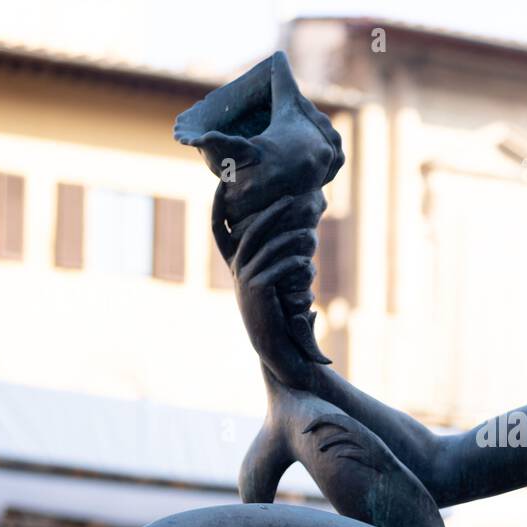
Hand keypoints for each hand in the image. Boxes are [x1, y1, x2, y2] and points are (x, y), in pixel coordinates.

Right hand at [223, 197, 323, 389]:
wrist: (275, 344)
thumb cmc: (278, 311)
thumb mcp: (270, 281)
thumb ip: (272, 257)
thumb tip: (286, 229)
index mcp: (236, 264)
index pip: (218, 229)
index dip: (216, 205)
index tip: (221, 182)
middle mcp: (237, 268)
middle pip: (250, 230)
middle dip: (270, 211)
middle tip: (290, 197)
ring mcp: (245, 278)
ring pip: (270, 247)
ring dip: (292, 237)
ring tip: (310, 233)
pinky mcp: (259, 289)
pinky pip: (280, 266)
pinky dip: (297, 263)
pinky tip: (310, 264)